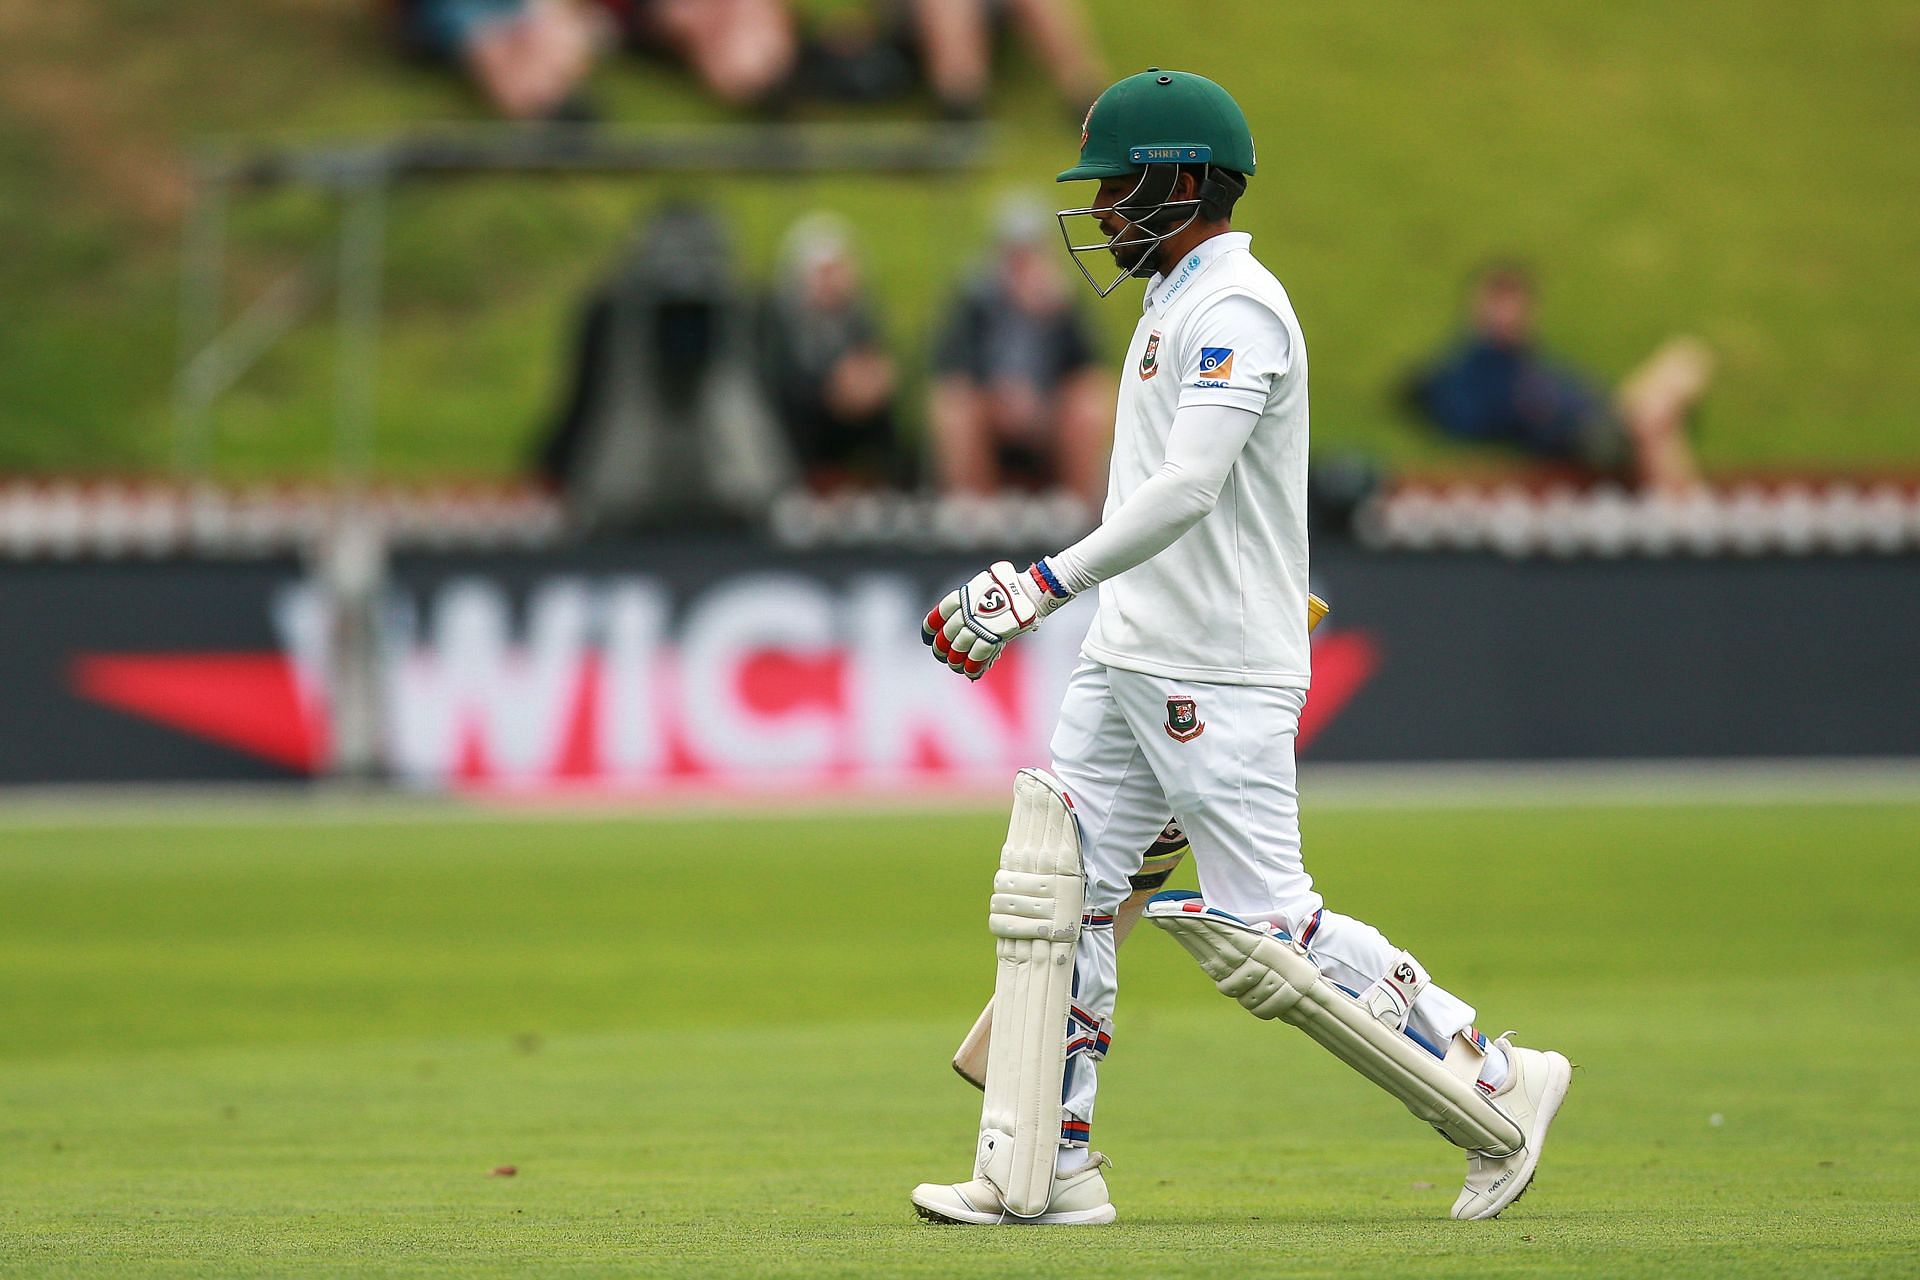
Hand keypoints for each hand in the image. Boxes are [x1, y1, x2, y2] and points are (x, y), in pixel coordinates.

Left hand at [922, 560, 1070, 679]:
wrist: (1030, 590)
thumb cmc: (1010, 591)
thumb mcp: (984, 592)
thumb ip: (974, 611)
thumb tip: (968, 633)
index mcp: (963, 597)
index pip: (939, 614)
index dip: (930, 627)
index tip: (927, 637)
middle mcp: (966, 611)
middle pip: (946, 634)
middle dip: (941, 648)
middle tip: (940, 655)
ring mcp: (978, 624)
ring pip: (959, 647)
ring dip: (955, 660)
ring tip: (955, 666)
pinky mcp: (992, 635)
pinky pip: (977, 654)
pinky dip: (973, 665)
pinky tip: (970, 672)